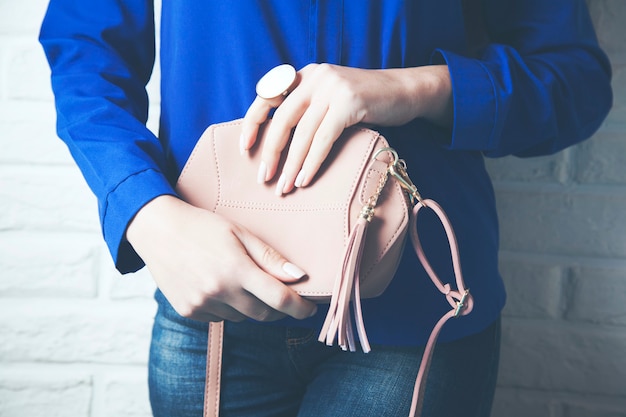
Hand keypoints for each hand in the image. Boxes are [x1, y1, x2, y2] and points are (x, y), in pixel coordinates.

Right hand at [126, 195, 317, 321]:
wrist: (156, 230)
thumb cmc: (202, 226)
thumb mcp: (240, 233)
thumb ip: (270, 257)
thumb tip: (299, 276)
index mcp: (236, 270)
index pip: (279, 300)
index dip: (300, 308)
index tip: (310, 308)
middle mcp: (218, 291)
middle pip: (263, 314)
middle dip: (277, 307)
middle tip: (280, 292)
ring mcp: (201, 304)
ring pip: (241, 317)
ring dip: (250, 306)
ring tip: (239, 280)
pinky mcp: (188, 311)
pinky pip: (220, 317)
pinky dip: (227, 307)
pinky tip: (219, 286)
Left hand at [240, 63, 451, 195]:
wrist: (405, 91)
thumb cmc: (365, 102)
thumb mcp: (330, 98)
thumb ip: (307, 109)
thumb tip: (278, 143)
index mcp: (305, 75)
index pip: (267, 96)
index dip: (253, 123)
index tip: (245, 150)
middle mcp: (315, 77)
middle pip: (281, 120)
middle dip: (270, 153)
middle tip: (264, 179)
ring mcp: (333, 88)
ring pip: (302, 133)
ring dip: (291, 165)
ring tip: (284, 188)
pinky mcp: (350, 103)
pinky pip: (323, 139)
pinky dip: (312, 162)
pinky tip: (304, 179)